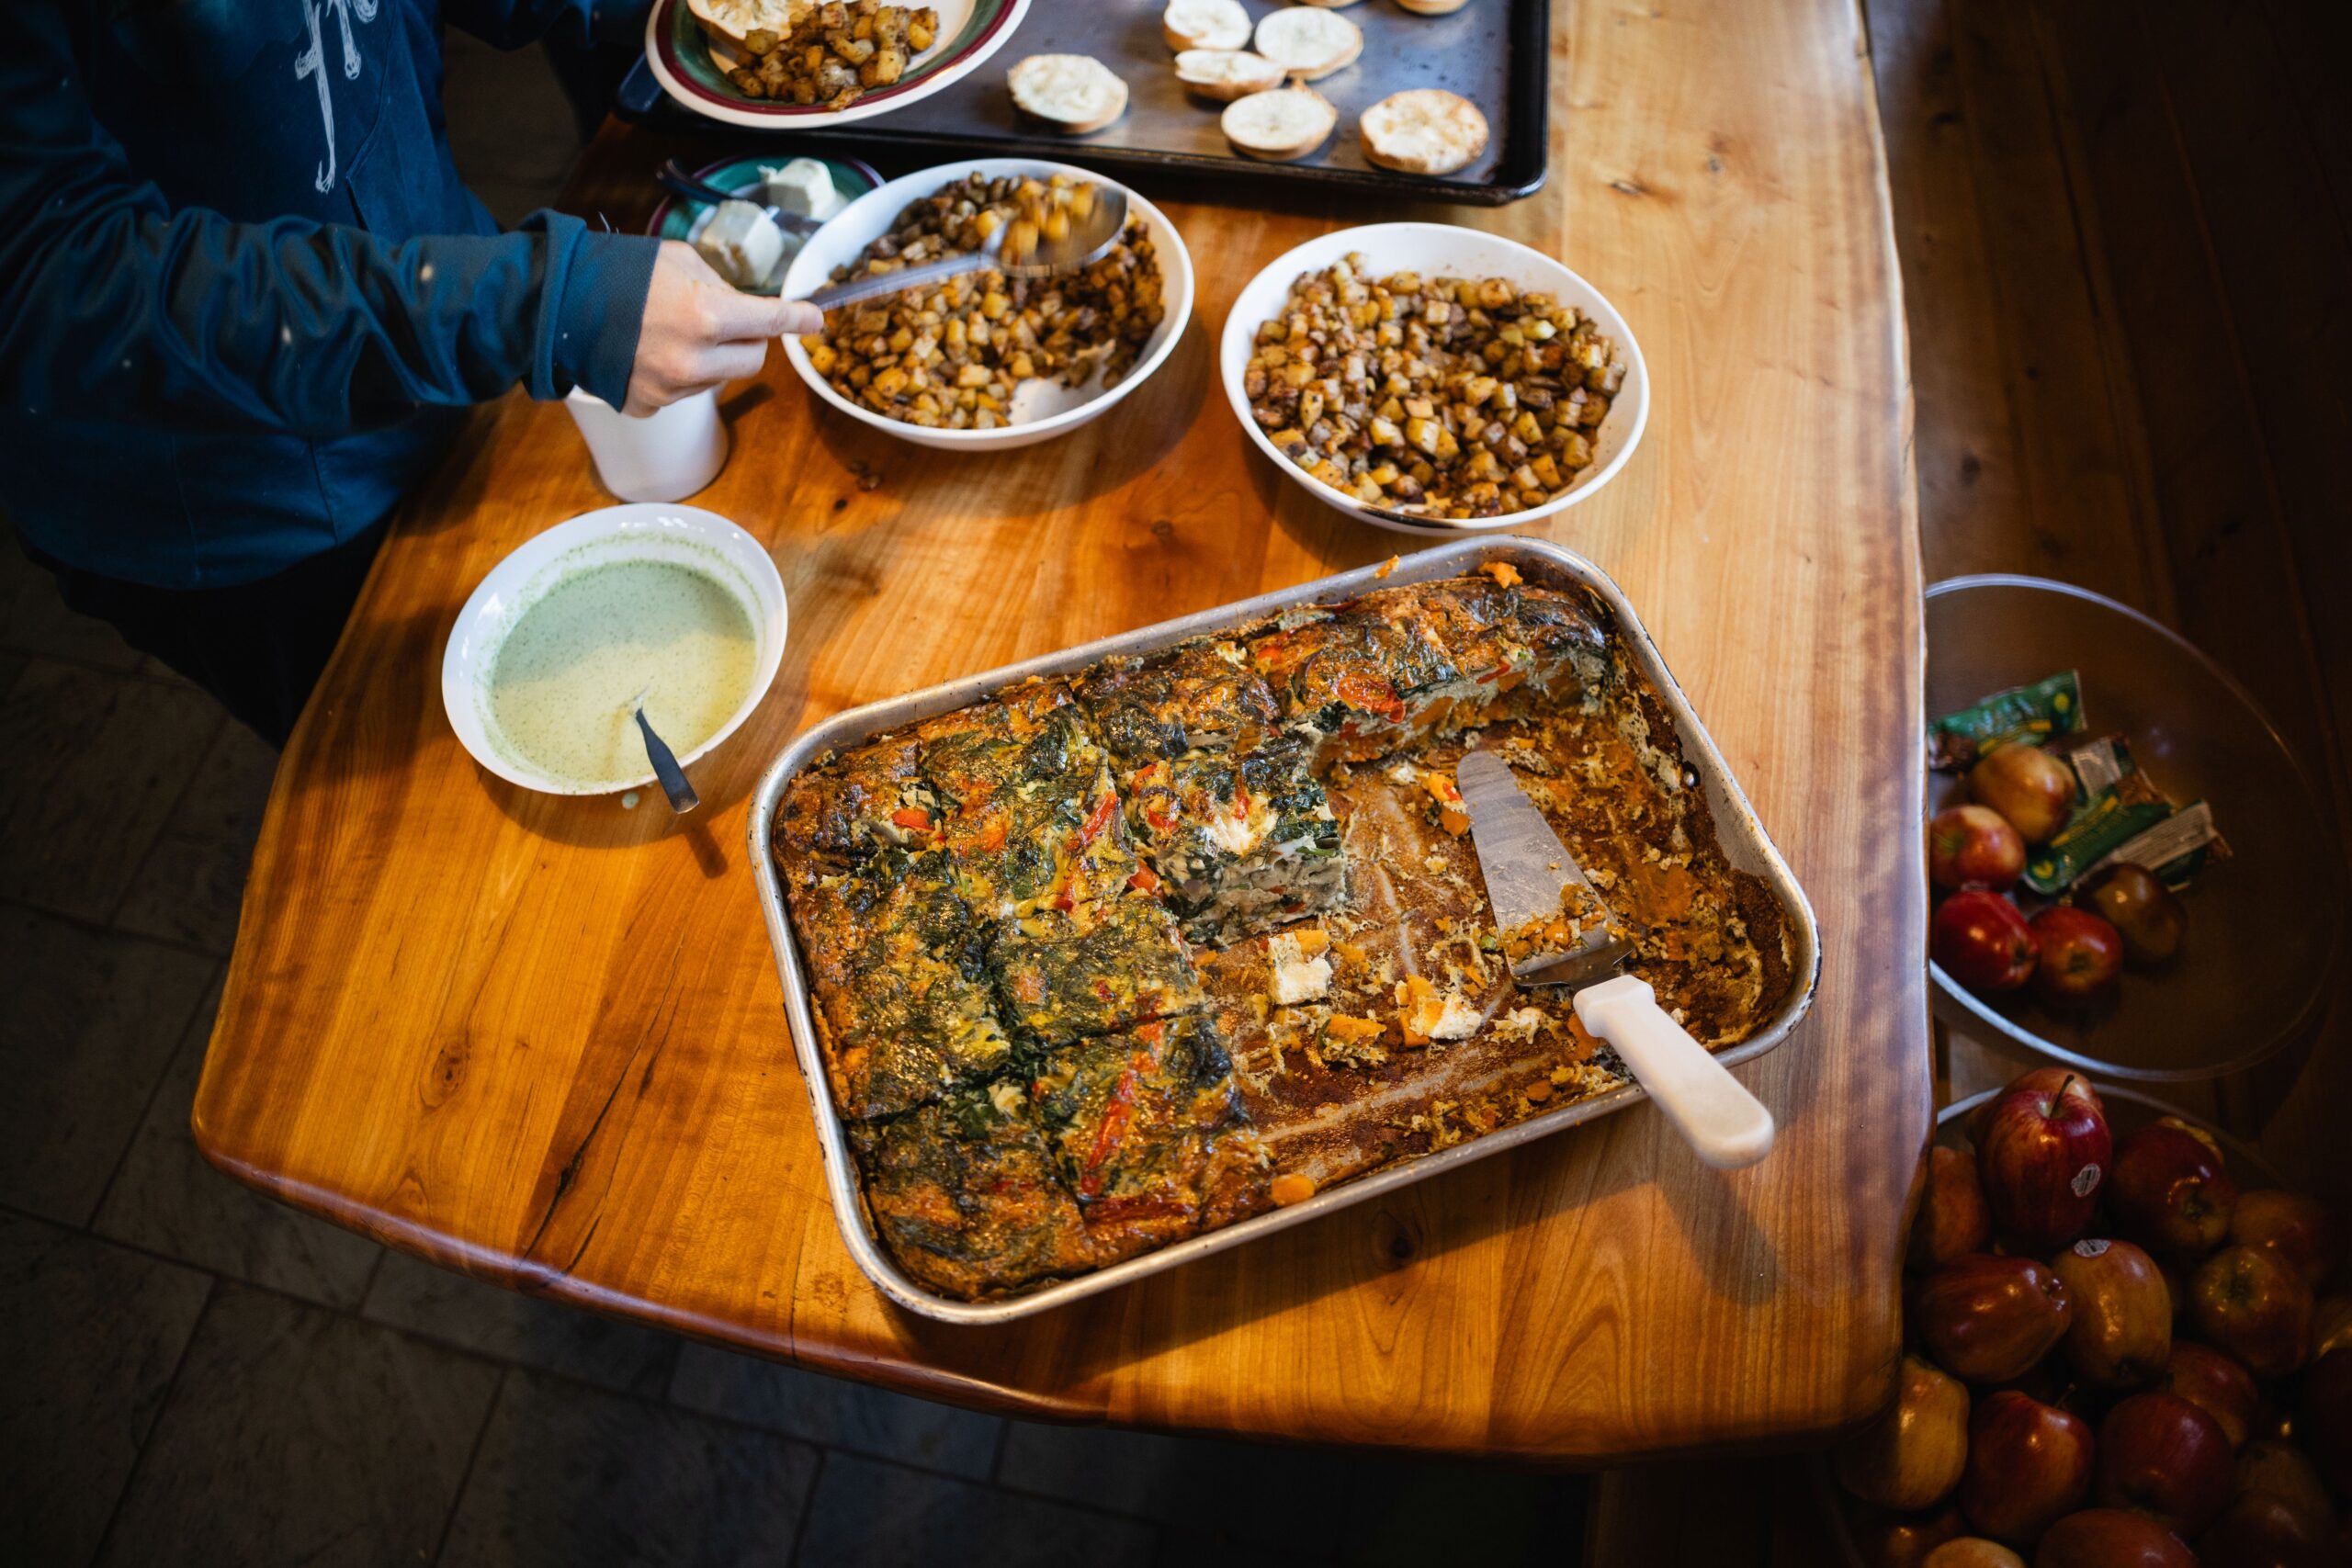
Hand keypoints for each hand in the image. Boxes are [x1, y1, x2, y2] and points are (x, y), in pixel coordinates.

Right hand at [622, 241, 823, 414]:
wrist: (555, 305)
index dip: (797, 319)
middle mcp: (693, 361)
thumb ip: (721, 286)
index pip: (770, 323)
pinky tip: (650, 353)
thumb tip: (745, 308)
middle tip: (727, 321)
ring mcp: (670, 389)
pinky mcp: (649, 405)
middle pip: (753, 361)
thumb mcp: (678, 260)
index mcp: (705, 316)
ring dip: (712, 358)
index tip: (815, 319)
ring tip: (672, 332)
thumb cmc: (617, 273)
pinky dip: (678, 375)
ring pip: (719, 379)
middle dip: (748, 340)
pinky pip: (684, 392)